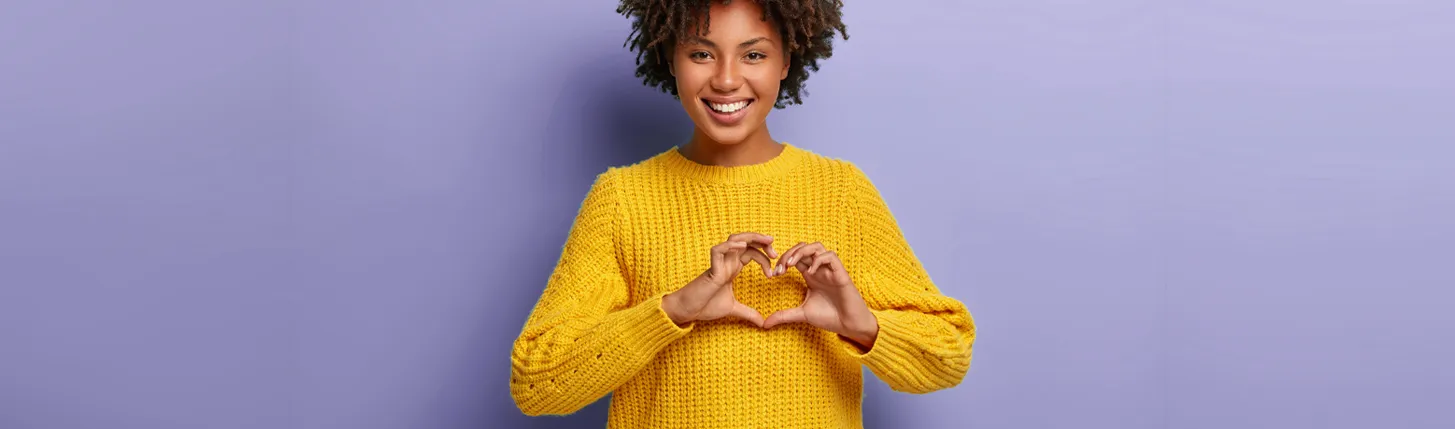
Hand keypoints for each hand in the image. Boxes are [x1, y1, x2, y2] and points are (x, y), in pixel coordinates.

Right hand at [662, 232, 778, 326]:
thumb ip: (748, 313)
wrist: (688, 311)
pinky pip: (717, 251)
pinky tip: (742, 247)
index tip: (774, 271)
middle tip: (775, 249)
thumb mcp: (733, 309)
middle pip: (745, 241)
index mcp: (732, 267)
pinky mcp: (711, 270)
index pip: (751, 252)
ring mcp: (718, 264)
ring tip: (766, 241)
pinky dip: (729, 246)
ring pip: (733, 240)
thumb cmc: (705, 306)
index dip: (764, 255)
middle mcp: (726, 262)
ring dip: (750, 238)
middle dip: (761, 241)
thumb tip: (763, 323)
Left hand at [763, 242, 878, 348]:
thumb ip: (783, 315)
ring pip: (817, 246)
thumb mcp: (801, 315)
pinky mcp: (841, 273)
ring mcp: (830, 270)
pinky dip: (819, 260)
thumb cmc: (829, 317)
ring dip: (802, 252)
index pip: (795, 257)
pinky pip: (830, 256)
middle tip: (780, 268)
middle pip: (803, 247)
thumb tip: (764, 324)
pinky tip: (811, 272)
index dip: (782, 260)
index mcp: (810, 274)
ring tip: (791, 265)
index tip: (774, 274)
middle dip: (789, 253)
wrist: (849, 326)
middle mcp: (820, 269)